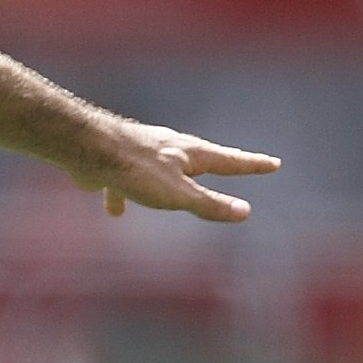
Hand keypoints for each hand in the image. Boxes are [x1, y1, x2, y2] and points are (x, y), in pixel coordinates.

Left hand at [78, 122, 281, 222]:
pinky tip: (115, 212)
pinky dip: (126, 195)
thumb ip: (209, 204)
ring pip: (163, 169)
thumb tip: (245, 213)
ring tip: (175, 193)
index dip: (253, 165)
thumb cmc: (135, 171)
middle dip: (219, 164)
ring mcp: (142, 153)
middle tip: (236, 163)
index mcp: (190, 154)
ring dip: (173, 180)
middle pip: (200, 159)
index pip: (230, 161)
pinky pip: (125, 182)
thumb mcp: (178, 194)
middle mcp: (169, 149)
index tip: (274, 164)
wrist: (87, 149)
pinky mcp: (115, 164)